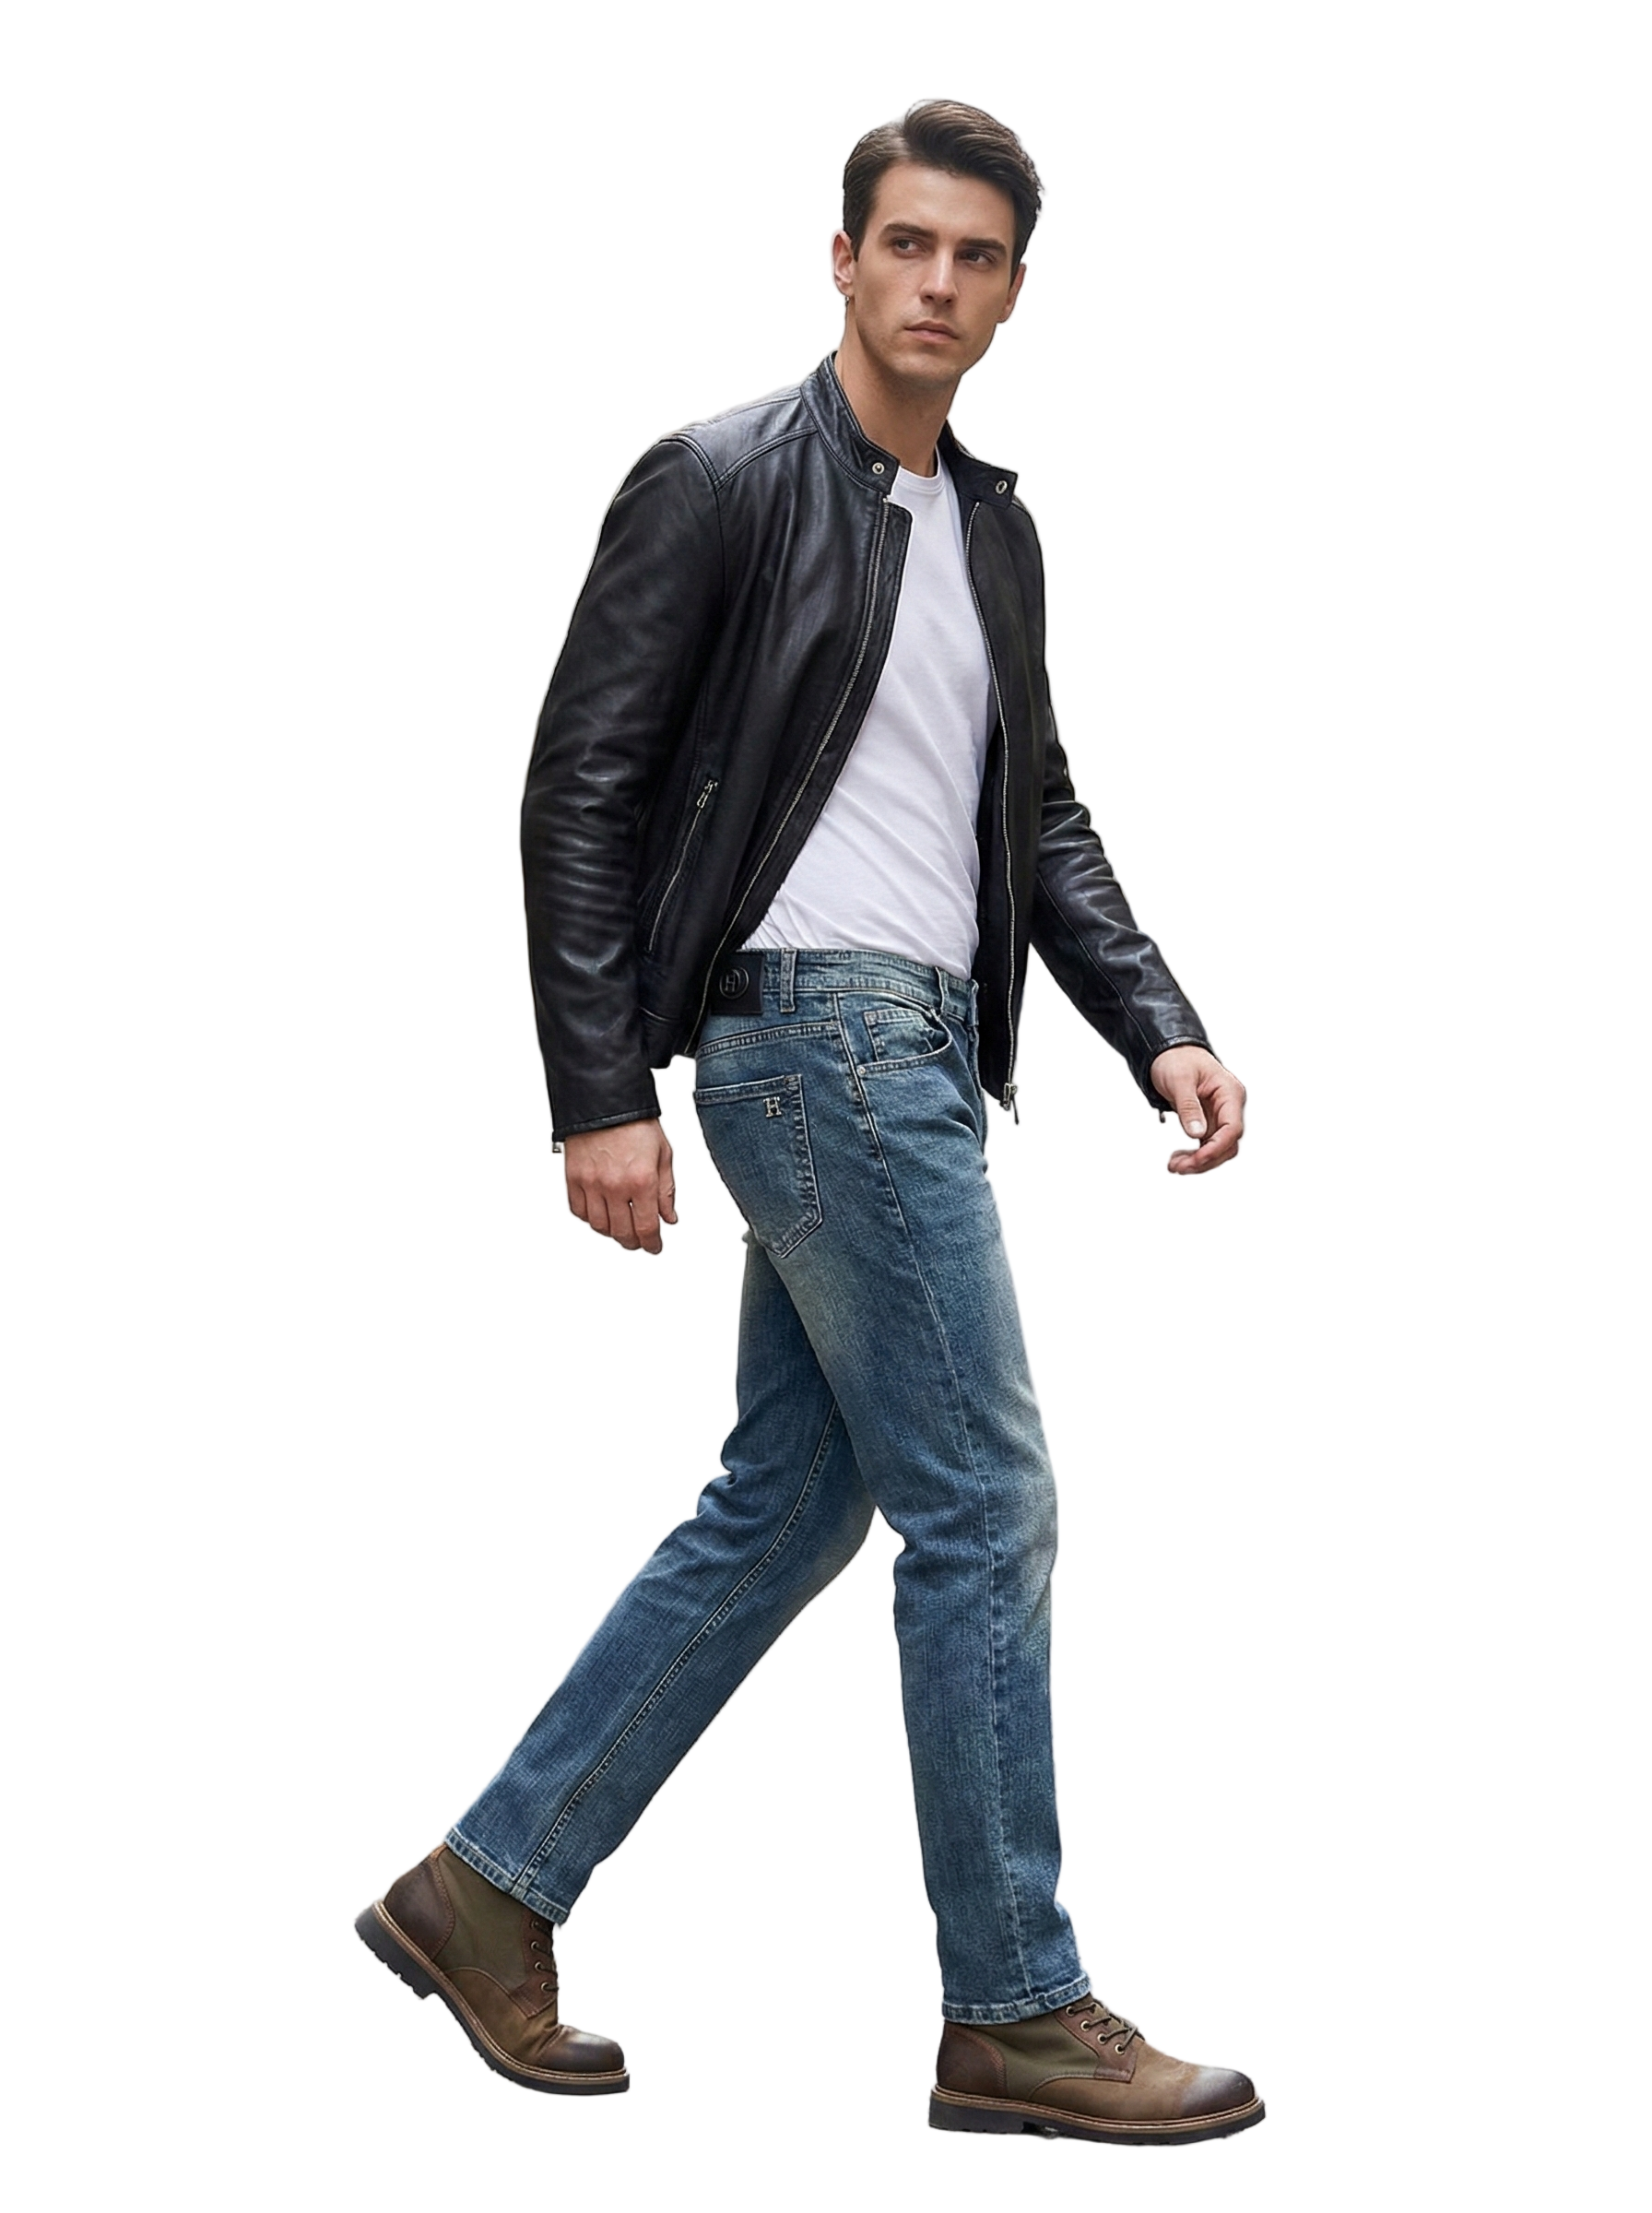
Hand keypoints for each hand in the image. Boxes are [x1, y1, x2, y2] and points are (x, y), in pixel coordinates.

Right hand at [563, 1119, 677, 1253]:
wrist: (605, 1100)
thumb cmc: (635, 1122)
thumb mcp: (663, 1154)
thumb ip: (667, 1190)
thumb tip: (669, 1217)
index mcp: (642, 1180)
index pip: (647, 1227)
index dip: (652, 1244)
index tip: (654, 1247)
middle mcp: (615, 1185)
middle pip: (622, 1232)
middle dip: (633, 1242)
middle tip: (638, 1241)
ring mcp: (591, 1183)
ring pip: (599, 1226)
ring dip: (612, 1233)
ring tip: (620, 1229)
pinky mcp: (573, 1177)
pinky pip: (578, 1210)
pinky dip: (589, 1218)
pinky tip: (600, 1214)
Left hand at [1150, 1046, 1245, 1175]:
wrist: (1169, 1052)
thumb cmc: (1177, 1059)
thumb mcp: (1179, 1080)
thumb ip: (1189, 1107)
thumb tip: (1197, 1134)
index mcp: (1229, 1093)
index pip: (1232, 1128)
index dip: (1216, 1148)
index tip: (1197, 1160)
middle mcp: (1228, 1106)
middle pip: (1227, 1144)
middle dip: (1205, 1160)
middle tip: (1178, 1167)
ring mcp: (1219, 1115)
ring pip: (1217, 1148)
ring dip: (1198, 1161)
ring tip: (1174, 1166)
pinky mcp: (1208, 1122)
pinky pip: (1206, 1145)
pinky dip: (1193, 1155)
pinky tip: (1178, 1160)